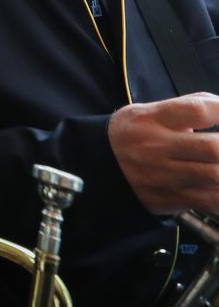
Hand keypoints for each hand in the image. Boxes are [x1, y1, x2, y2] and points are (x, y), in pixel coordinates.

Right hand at [108, 93, 218, 215]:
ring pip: (213, 176)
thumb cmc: (133, 133)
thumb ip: (188, 106)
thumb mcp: (149, 110)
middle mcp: (156, 147)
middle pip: (211, 147)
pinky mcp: (169, 198)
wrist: (99, 163)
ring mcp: (163, 175)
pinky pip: (209, 200)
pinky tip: (217, 182)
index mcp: (152, 119)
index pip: (197, 111)